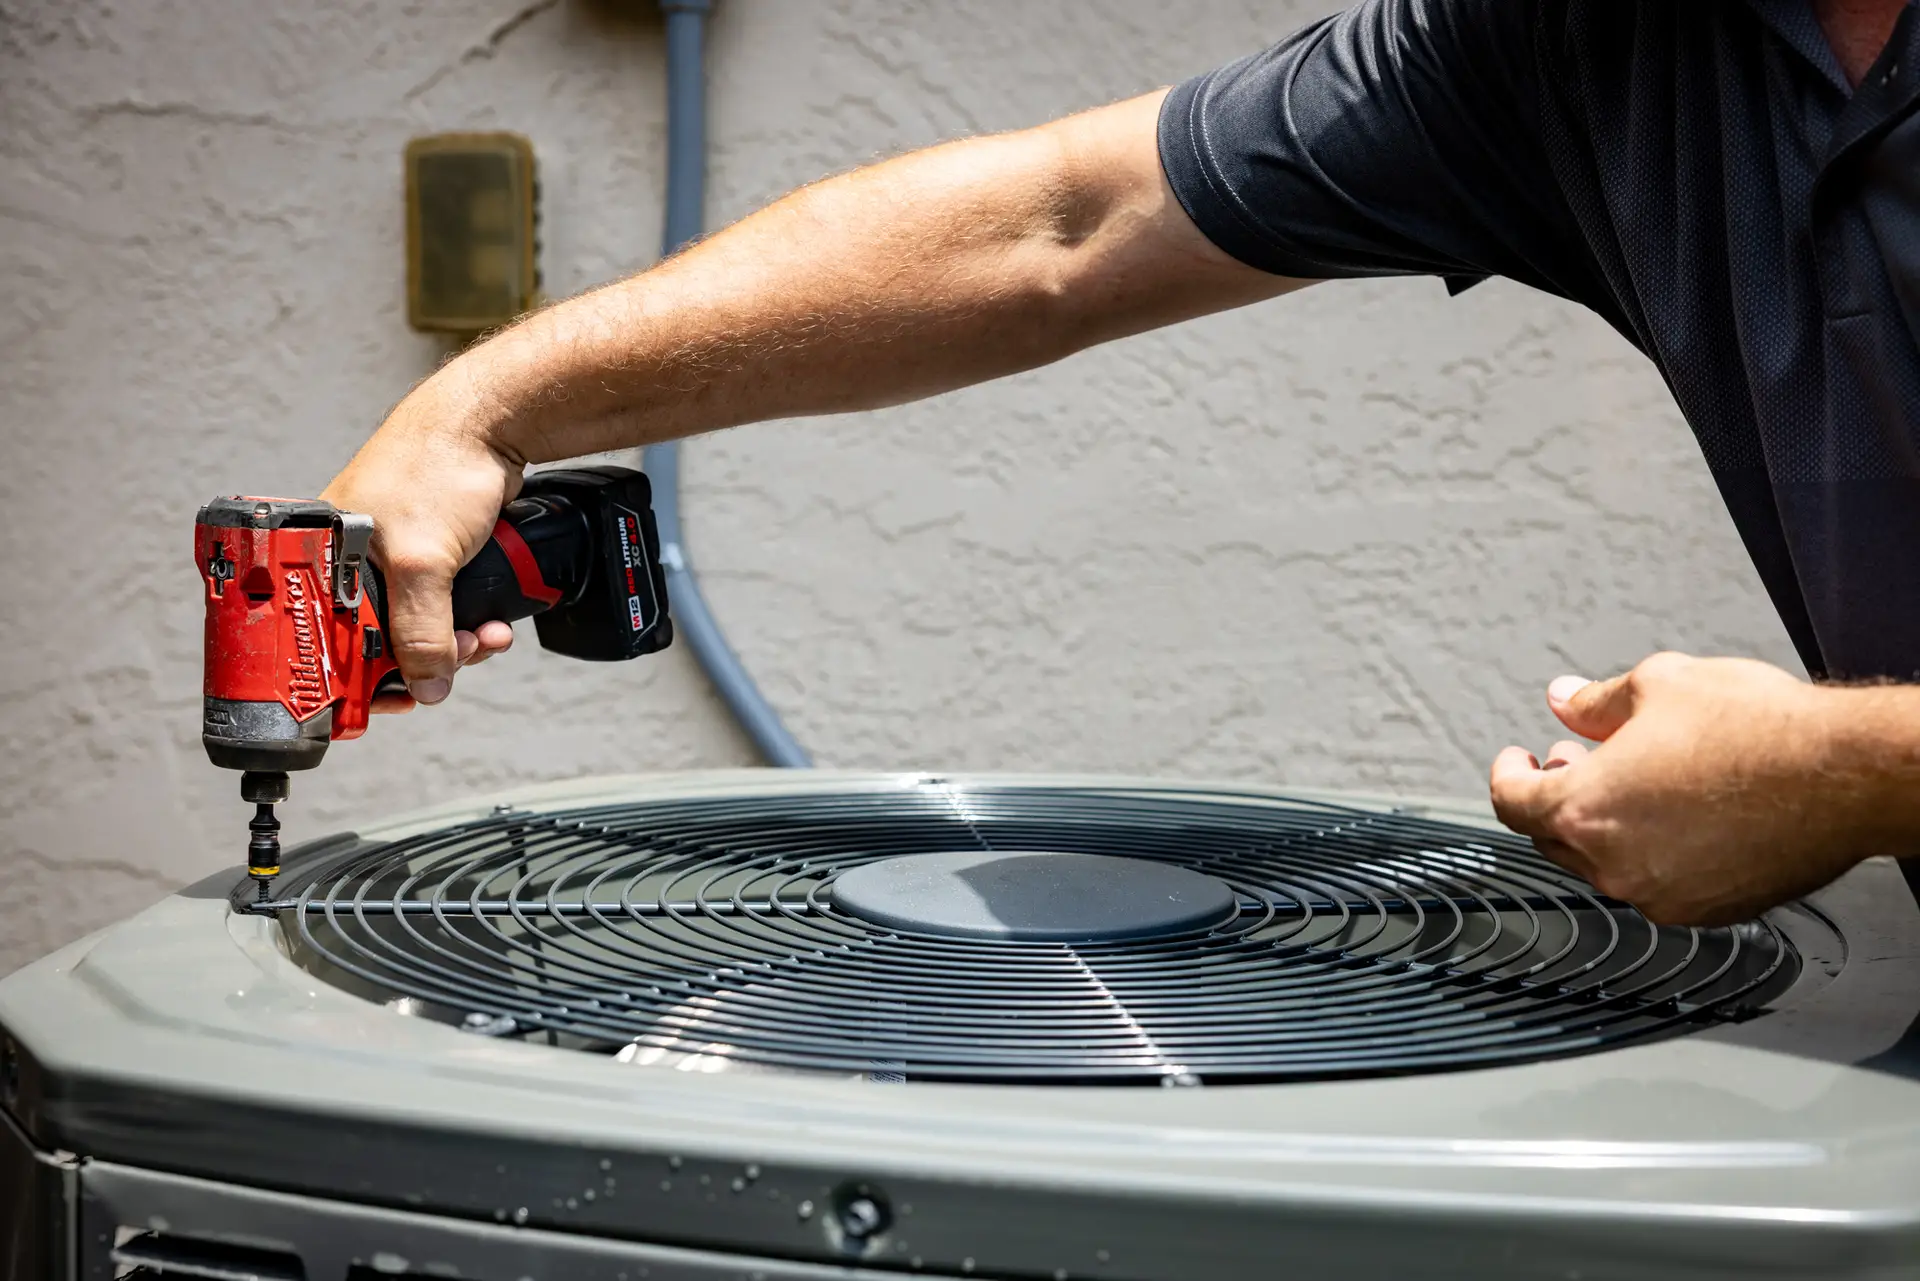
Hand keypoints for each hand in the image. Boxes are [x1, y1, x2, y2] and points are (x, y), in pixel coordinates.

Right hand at [321, 374, 523, 711]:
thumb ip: (422, 629)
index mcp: (320, 554)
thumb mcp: (425, 561)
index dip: (356, 674)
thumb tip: (426, 686)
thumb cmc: (436, 468)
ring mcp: (391, 557)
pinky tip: (491, 625)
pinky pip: (442, 607)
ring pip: (416, 628)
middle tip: (459, 659)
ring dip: (456, 644)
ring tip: (487, 639)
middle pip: (375, 640)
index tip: (394, 697)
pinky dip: (467, 622)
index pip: (321, 636)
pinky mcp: (430, 556)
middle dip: (424, 659)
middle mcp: (348, 559)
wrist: (491, 424)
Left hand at [1488, 652, 1891, 925]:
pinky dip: (1652, 852)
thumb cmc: (1758, 731)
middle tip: (1574, 762)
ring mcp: (1661, 896)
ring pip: (1606, 863)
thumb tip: (1565, 700)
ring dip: (1605, 824)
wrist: (1844, 777)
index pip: (1511, 802)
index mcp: (1584, 810)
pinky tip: (1679, 815)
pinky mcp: (1708, 912)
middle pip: (1553, 837)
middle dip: (1556, 796)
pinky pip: (1658, 884)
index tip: (1517, 760)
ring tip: (1635, 783)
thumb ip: (1595, 702)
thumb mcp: (1658, 685)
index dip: (1508, 774)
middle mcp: (1614, 864)